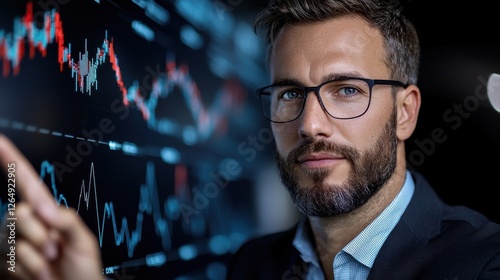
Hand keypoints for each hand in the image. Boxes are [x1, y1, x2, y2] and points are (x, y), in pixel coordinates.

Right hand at [0, 134, 103, 279]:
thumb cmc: (84, 271)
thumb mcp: (84, 241)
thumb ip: (66, 220)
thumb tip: (43, 208)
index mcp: (49, 214)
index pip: (27, 183)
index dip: (11, 161)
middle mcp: (29, 226)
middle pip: (18, 214)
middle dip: (38, 234)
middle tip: (56, 250)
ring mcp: (16, 244)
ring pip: (12, 237)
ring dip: (36, 254)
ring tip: (51, 263)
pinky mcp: (6, 264)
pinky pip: (10, 258)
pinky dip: (29, 268)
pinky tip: (40, 274)